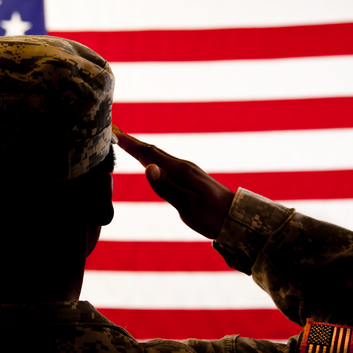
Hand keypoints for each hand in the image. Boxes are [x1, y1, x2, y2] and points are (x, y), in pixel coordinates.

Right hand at [113, 125, 234, 239]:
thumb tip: (147, 168)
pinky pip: (166, 164)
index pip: (150, 154)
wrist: (237, 218)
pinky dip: (153, 159)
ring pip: (160, 157)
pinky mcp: (190, 178)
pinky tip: (151, 162)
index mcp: (180, 171)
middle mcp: (183, 167)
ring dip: (142, 149)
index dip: (131, 145)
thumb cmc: (212, 215)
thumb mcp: (186, 204)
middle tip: (116, 134)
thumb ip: (166, 187)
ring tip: (128, 144)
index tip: (115, 134)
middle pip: (153, 151)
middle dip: (133, 143)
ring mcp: (187, 171)